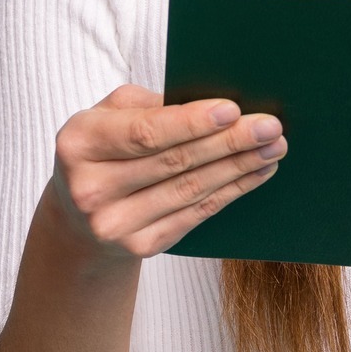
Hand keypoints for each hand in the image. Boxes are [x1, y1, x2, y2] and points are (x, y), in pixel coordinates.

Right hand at [45, 85, 286, 261]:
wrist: (78, 216)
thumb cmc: (104, 149)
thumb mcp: (108, 115)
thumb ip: (148, 105)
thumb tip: (209, 106)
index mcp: (78, 143)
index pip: (144, 133)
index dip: (191, 123)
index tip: (233, 110)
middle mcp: (90, 188)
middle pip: (174, 162)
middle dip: (229, 142)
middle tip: (270, 127)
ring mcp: (114, 224)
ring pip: (191, 190)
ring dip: (239, 167)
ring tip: (272, 147)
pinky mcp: (139, 246)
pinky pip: (196, 214)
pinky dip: (231, 191)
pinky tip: (256, 172)